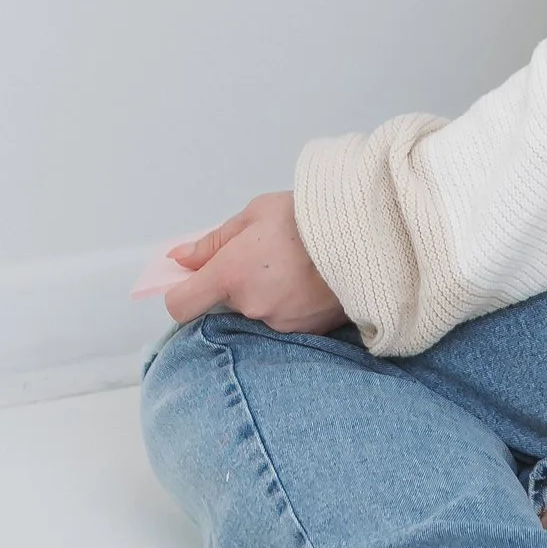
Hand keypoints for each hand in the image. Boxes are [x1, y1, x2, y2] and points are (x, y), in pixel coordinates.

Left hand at [161, 192, 346, 334]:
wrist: (366, 233)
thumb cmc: (308, 216)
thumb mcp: (254, 214)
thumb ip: (213, 242)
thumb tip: (180, 258)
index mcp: (231, 274)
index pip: (181, 305)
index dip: (182, 293)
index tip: (192, 281)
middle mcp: (251, 306)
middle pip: (225, 305)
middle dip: (236, 285)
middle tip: (264, 257)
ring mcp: (280, 323)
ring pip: (258, 313)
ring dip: (267, 295)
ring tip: (294, 268)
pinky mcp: (307, 332)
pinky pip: (286, 321)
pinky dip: (292, 306)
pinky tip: (310, 283)